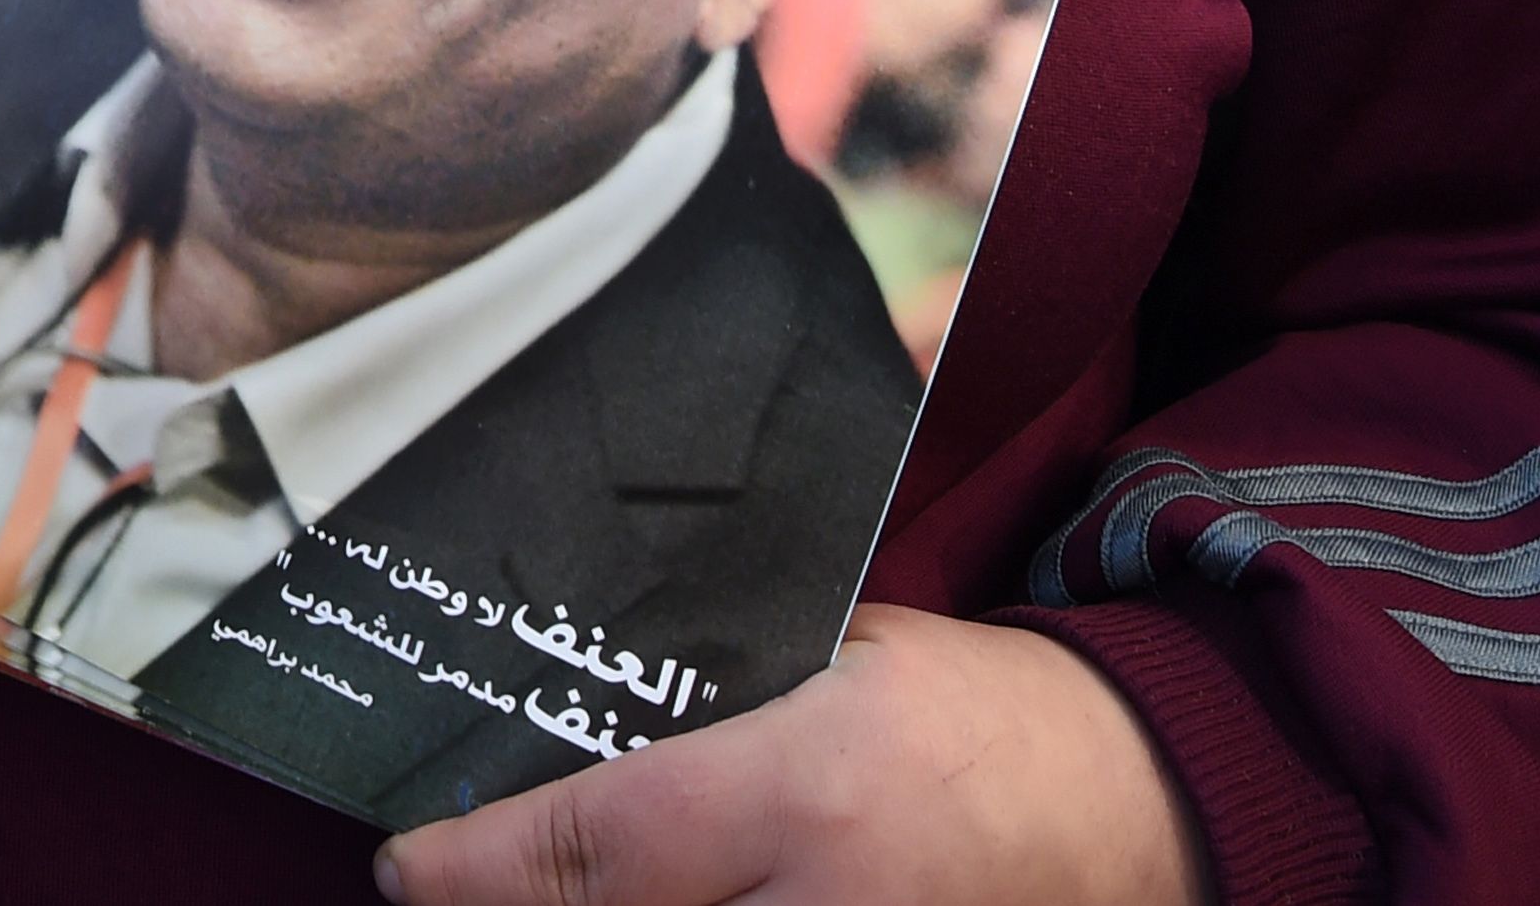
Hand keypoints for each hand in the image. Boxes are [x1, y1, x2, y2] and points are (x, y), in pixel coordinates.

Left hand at [376, 607, 1204, 905]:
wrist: (1134, 810)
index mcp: (808, 787)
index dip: (470, 874)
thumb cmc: (973, 718)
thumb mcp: (844, 658)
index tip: (405, 864)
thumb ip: (709, 690)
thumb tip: (549, 724)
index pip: (591, 851)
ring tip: (530, 901)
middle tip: (455, 891)